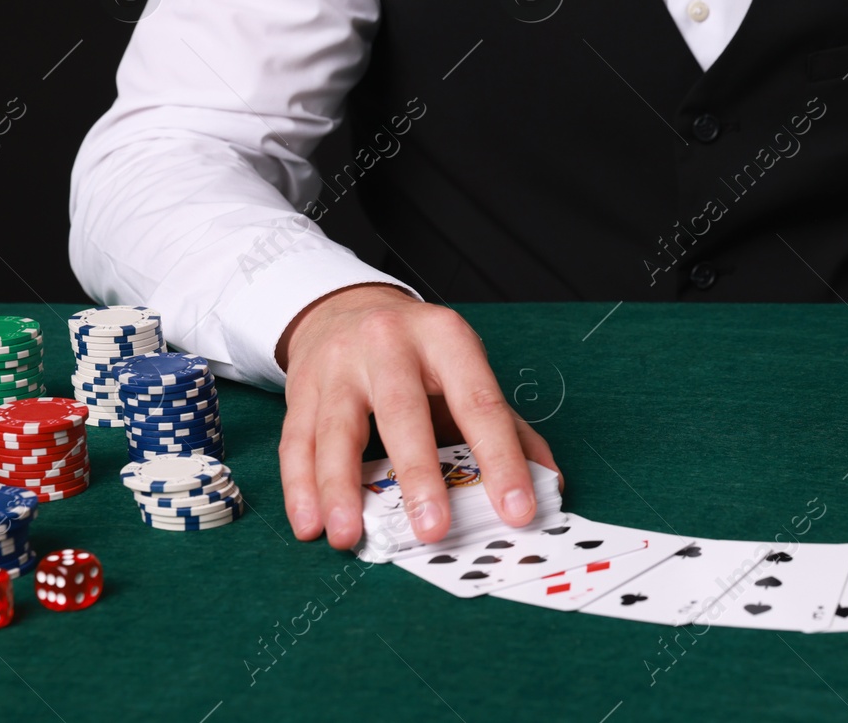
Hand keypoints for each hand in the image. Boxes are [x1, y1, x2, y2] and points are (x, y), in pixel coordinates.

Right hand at [276, 284, 559, 548]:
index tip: (517, 510)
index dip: (502, 459)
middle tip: (434, 530)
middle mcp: (390, 344)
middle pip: (403, 411)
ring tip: (351, 538)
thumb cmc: (419, 357)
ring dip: (341, 489)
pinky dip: (301, 488)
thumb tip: (550, 483)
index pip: (480, 403)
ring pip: (337, 430)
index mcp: (447, 339)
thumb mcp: (467, 373)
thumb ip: (508, 427)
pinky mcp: (302, 387)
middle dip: (418, 475)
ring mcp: (340, 364)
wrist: (347, 309)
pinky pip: (297, 441)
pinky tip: (311, 524)